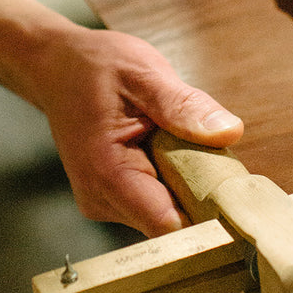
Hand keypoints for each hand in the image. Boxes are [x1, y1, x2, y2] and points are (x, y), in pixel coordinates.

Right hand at [36, 24, 242, 235]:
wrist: (57, 66)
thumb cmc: (95, 66)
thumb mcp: (144, 74)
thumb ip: (184, 106)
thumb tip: (229, 131)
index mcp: (107, 173)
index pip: (169, 225)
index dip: (208, 216)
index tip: (235, 194)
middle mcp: (101, 199)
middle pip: (173, 222)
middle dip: (200, 193)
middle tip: (213, 152)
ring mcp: (105, 202)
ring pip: (168, 214)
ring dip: (187, 185)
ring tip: (180, 142)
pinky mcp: (113, 198)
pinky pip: (157, 202)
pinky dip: (173, 180)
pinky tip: (167, 149)